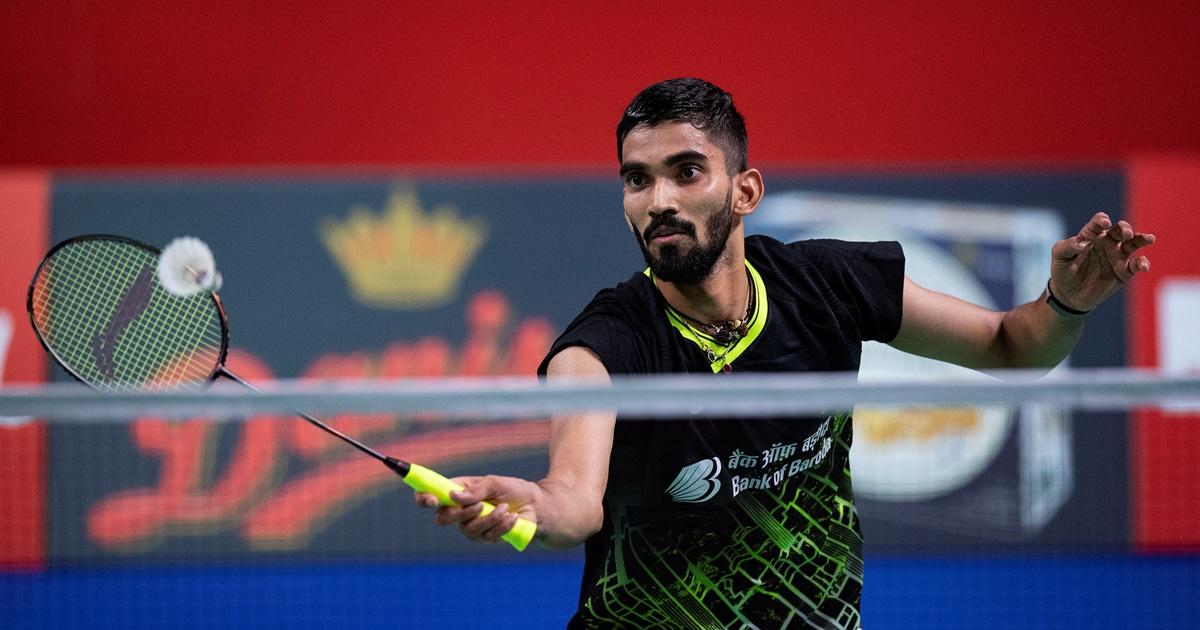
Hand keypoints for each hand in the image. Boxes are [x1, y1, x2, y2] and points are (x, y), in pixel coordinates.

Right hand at [413, 474, 539, 543]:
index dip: (424, 498)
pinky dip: (501, 525)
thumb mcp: (495, 483)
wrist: (537, 506)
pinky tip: (513, 517)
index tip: (431, 500)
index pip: (431, 496)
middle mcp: (460, 511)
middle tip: (481, 505)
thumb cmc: (514, 490)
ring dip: (490, 518)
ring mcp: (471, 527)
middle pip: (443, 519)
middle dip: (461, 513)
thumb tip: (453, 496)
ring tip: (505, 508)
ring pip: (468, 529)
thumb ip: (475, 490)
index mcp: (457, 492)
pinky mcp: (486, 539)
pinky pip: (487, 536)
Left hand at [1049, 212, 1155, 311]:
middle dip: (1125, 228)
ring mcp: (1117, 256)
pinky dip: (1142, 263)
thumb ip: (1066, 246)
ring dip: (1142, 239)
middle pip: (1120, 230)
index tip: (1104, 223)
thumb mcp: (1059, 257)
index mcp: (1091, 235)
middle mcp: (1107, 243)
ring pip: (1133, 243)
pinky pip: (1136, 265)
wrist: (1068, 295)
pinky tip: (1143, 266)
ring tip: (1150, 239)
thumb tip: (1083, 243)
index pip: (1098, 223)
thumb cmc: (1062, 271)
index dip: (1102, 220)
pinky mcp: (1124, 272)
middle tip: (1127, 233)